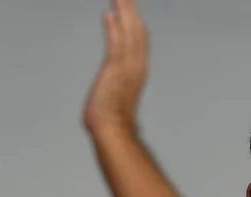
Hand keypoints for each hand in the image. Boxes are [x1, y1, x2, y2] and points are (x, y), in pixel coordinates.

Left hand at [83, 0, 148, 132]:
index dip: (136, 23)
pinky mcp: (116, 69)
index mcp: (138, 70)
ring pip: (130, 32)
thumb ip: (118, 84)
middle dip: (132, 11)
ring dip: (126, 12)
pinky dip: (115, 26)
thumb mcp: (116, 96)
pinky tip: (110, 13)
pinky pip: (117, 41)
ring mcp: (128, 66)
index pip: (140, 41)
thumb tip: (113, 85)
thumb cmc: (113, 120)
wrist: (112, 131)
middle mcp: (137, 65)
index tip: (131, 10)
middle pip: (138, 31)